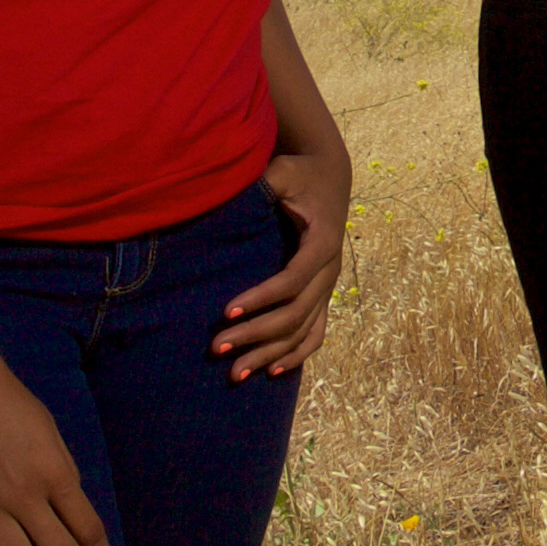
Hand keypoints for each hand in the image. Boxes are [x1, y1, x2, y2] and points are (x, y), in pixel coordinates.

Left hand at [217, 143, 352, 379]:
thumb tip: (229, 191)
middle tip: (217, 348)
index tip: (226, 312)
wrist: (328, 174)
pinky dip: (296, 354)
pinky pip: (315, 333)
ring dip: (269, 353)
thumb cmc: (299, 173)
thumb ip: (264, 184)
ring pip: (303, 331)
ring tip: (235, 374)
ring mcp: (328, 285)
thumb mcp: (282, 172)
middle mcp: (330, 269)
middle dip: (255, 334)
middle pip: (295, 314)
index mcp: (322, 242)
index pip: (292, 280)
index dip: (261, 298)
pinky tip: (272, 372)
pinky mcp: (323, 293)